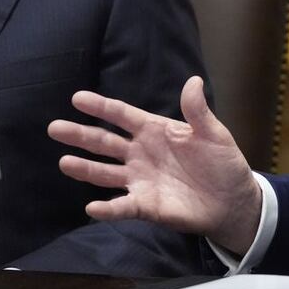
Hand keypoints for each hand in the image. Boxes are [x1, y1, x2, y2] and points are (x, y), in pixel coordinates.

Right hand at [48, 76, 261, 254]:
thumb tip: (193, 80)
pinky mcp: (145, 205)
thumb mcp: (214, 133)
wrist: (233, 200)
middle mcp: (141, 154)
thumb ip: (198, 111)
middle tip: (55, 127)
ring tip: (65, 161)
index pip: (123, 116)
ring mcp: (140, 180)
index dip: (101, 107)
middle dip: (81, 135)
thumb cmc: (222, 163)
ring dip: (85, 169)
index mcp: (155, 131)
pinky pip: (122, 207)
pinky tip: (92, 207)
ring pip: (105, 173)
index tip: (77, 98)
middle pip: (105, 142)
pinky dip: (107, 209)